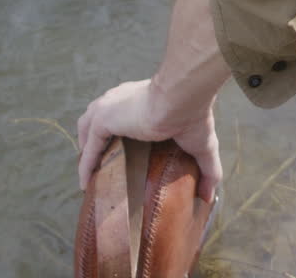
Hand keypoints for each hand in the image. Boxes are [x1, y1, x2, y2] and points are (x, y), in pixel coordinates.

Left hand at [76, 78, 220, 201]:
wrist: (182, 100)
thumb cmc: (194, 116)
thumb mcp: (203, 147)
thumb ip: (209, 171)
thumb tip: (211, 196)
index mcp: (140, 99)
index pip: (122, 115)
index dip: (117, 134)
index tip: (118, 156)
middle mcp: (120, 99)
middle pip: (98, 121)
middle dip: (96, 142)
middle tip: (102, 166)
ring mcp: (109, 108)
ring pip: (88, 132)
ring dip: (87, 151)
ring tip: (90, 173)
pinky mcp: (103, 119)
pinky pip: (89, 149)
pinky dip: (86, 165)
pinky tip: (85, 183)